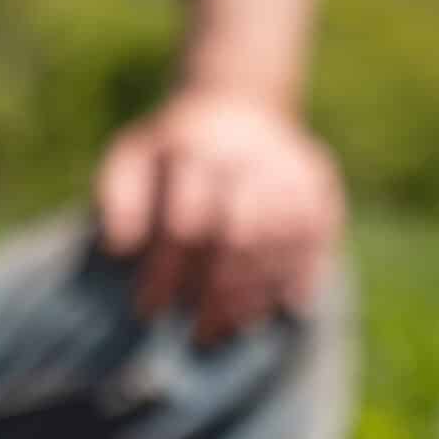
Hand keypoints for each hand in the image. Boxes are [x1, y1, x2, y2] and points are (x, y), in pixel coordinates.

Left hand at [95, 91, 344, 343]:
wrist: (237, 104)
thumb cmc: (172, 150)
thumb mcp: (133, 158)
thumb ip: (120, 199)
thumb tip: (119, 249)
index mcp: (196, 150)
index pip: (183, 224)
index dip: (165, 272)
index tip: (148, 310)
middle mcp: (248, 159)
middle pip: (239, 238)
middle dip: (216, 293)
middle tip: (196, 334)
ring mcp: (291, 172)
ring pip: (279, 245)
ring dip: (256, 294)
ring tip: (228, 330)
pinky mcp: (320, 188)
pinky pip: (316, 241)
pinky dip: (300, 278)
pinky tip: (280, 311)